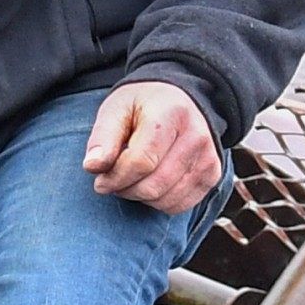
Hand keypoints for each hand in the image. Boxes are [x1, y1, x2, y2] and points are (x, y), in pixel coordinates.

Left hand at [82, 79, 221, 214]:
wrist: (180, 98)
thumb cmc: (143, 104)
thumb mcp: (116, 109)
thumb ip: (103, 137)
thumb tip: (92, 167)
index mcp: (171, 114)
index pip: (141, 162)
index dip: (115, 177)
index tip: (99, 179)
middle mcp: (196, 137)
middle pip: (153, 185)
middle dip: (124, 190)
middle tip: (112, 181)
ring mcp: (208, 158)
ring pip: (165, 200)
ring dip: (139, 197)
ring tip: (130, 179)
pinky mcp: (212, 174)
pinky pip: (180, 205)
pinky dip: (158, 202)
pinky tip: (149, 183)